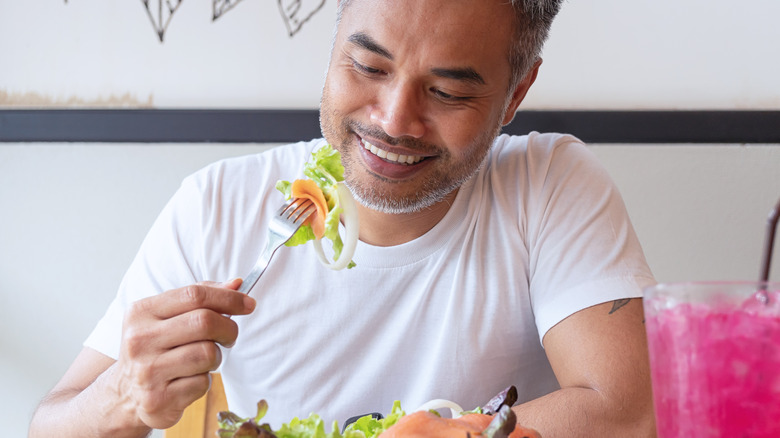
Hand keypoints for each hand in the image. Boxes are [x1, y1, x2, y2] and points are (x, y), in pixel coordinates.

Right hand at [115, 278, 254, 428]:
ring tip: (203, 359)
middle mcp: (140, 340)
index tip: (248, 304)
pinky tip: (189, 380)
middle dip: (228, 328)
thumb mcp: (167, 316)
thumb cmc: (156, 348)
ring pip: (208, 354)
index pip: (194, 294)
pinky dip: (204, 380)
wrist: (125, 395)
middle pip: (204, 322)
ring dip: (216, 357)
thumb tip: (237, 284)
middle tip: (229, 336)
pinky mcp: (158, 400)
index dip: (228, 297)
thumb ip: (201, 297)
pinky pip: (202, 383)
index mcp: (141, 312)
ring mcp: (147, 371)